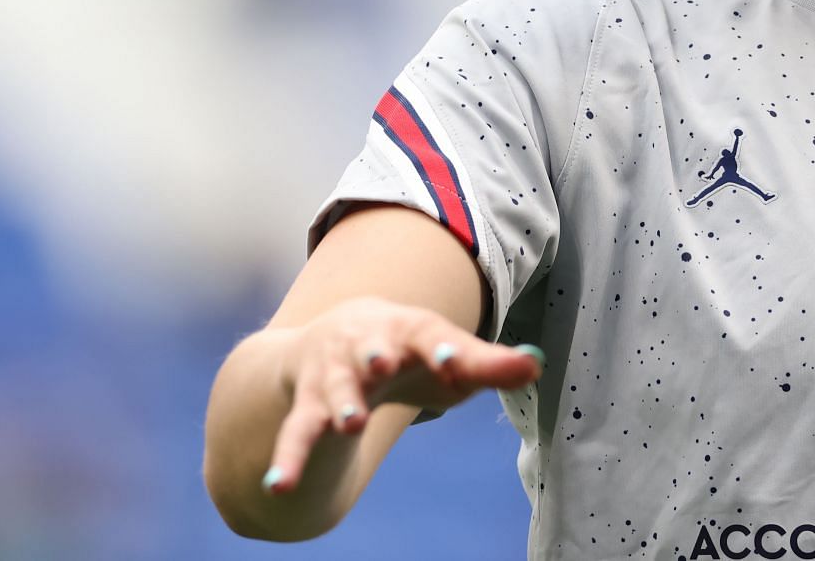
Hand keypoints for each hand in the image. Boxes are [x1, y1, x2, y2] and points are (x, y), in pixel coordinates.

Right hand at [262, 296, 544, 494]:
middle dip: (377, 357)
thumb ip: (488, 364)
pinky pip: (297, 434)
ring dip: (341, 405)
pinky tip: (278, 485)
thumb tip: (536, 363)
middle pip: (372, 351)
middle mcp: (365, 346)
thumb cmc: (408, 351)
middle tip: (383, 366)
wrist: (334, 334)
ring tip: (349, 423)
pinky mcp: (307, 407)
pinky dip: (287, 459)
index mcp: (406, 329)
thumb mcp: (445, 353)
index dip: (442, 348)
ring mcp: (332, 376)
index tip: (454, 361)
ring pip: (334, 391)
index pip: (427, 334)